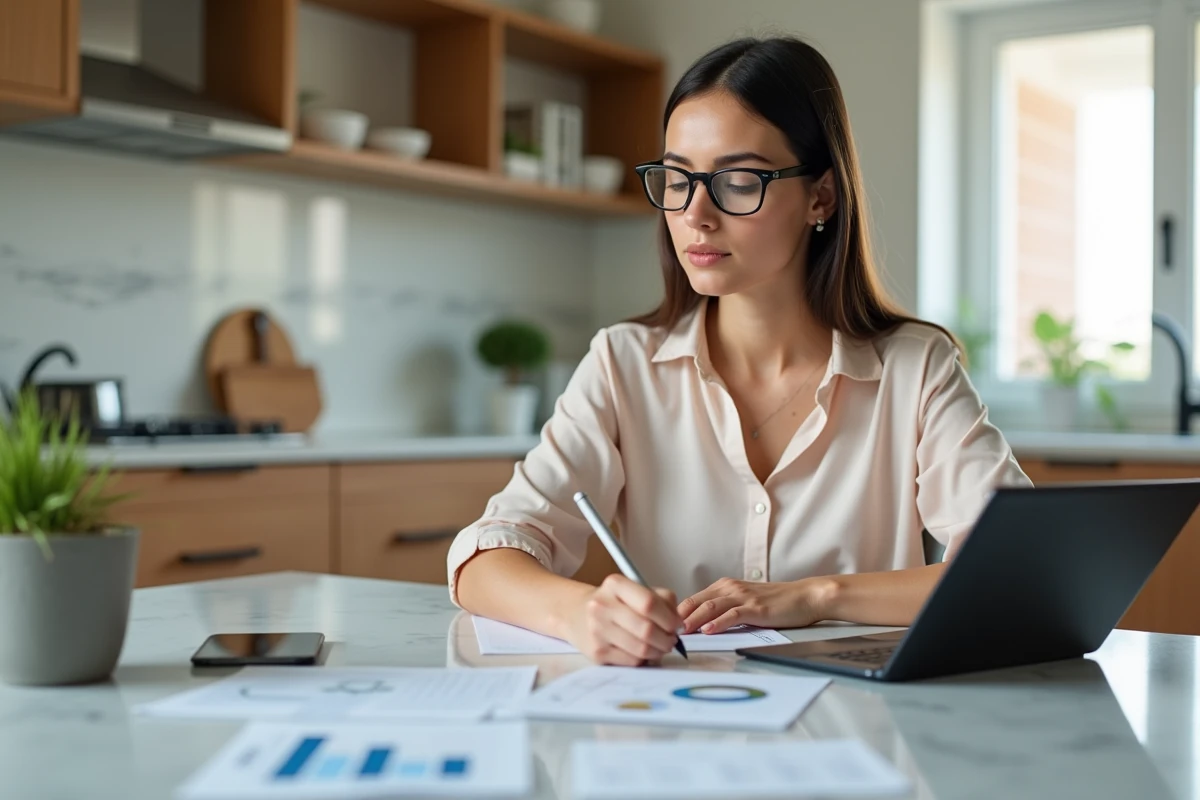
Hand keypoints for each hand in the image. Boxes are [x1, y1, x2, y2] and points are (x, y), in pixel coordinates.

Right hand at [564, 574, 682, 665]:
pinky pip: (632, 661)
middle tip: (672, 640)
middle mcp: (602, 606)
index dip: (670, 618)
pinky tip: (644, 653)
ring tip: (660, 647)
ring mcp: (597, 631)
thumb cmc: (613, 603)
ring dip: (659, 651)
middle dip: (667, 638)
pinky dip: (644, 659)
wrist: (576, 614)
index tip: (677, 625)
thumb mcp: (633, 590)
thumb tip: (678, 624)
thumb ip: (661, 600)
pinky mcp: (597, 653)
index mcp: (615, 585)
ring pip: (641, 649)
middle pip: (647, 629)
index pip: (649, 603)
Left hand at [677, 577, 830, 634]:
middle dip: (677, 618)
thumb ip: (724, 610)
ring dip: (692, 621)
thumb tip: (701, 626)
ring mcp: (743, 597)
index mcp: (724, 587)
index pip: (692, 600)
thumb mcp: (744, 603)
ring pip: (710, 607)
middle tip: (662, 632)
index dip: (676, 614)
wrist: (804, 597)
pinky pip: (732, 615)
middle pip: (696, 602)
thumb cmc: (776, 603)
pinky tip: (708, 631)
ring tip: (678, 633)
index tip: (662, 627)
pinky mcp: (756, 608)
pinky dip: (718, 623)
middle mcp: (730, 589)